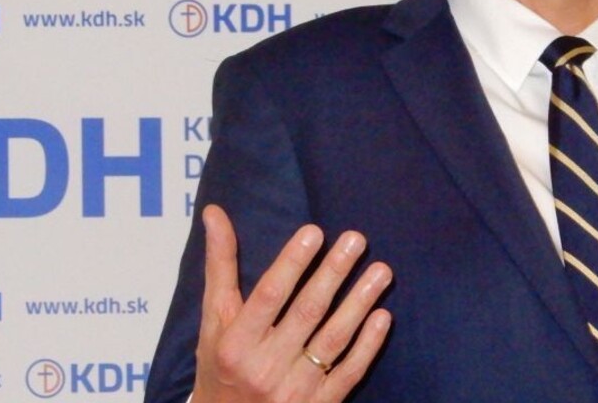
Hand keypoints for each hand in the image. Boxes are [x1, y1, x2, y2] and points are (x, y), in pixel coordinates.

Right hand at [193, 204, 392, 402]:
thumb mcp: (214, 320)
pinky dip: (368, 345)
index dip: (292, 263)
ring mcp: (295, 390)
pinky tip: (384, 316)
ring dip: (360, 302)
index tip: (315, 232)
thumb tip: (216, 213)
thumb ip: (221, 267)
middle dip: (334, 273)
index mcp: (236, 344)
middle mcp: (264, 368)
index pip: (269, 296)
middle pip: (307, 313)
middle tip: (357, 239)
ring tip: (382, 270)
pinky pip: (349, 372)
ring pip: (333, 340)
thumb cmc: (221, 365)